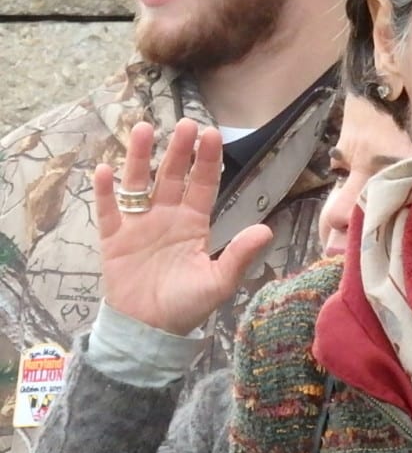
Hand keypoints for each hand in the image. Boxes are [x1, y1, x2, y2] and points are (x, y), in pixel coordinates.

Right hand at [95, 119, 271, 334]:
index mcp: (194, 224)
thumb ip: (240, 254)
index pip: (203, 185)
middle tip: (185, 123)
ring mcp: (139, 225)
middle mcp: (167, 217)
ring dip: (140, 157)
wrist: (150, 330)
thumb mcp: (219, 281)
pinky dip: (105, 191)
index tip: (212, 134)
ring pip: (139, 183)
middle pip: (172, 176)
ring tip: (144, 128)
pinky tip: (105, 169)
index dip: (207, 161)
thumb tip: (266, 229)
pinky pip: (108, 209)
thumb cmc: (187, 306)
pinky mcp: (114, 238)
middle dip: (178, 150)